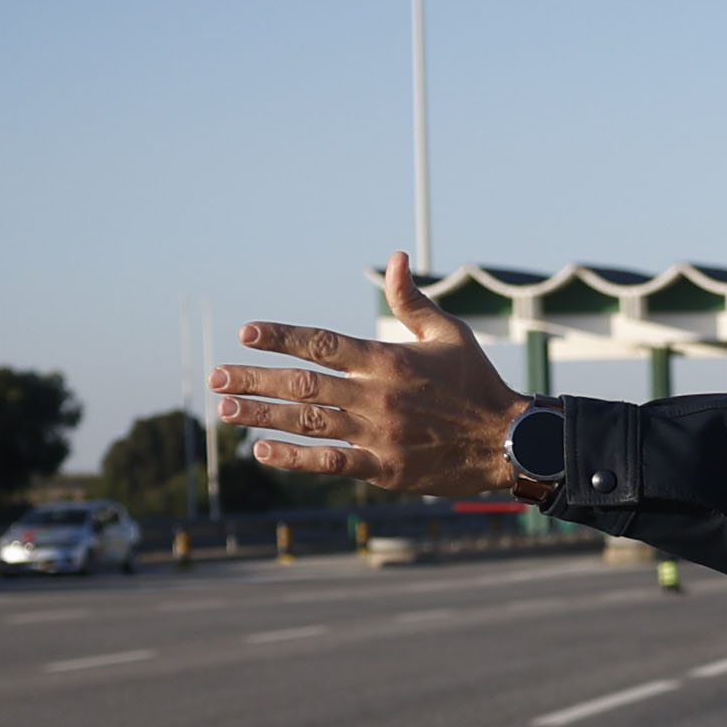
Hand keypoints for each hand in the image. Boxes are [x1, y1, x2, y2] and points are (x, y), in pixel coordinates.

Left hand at [211, 254, 527, 495]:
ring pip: (306, 421)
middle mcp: (377, 395)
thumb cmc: (477, 383)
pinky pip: (329, 461)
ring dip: (261, 414)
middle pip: (301, 383)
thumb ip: (412, 300)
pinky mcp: (384, 468)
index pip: (321, 343)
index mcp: (388, 359)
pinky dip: (293, 457)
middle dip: (253, 378)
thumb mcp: (449, 333)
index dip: (280, 337)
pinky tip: (262, 451)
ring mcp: (378, 433)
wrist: (510, 441)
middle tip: (216, 376)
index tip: (246, 333)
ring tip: (225, 409)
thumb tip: (394, 258)